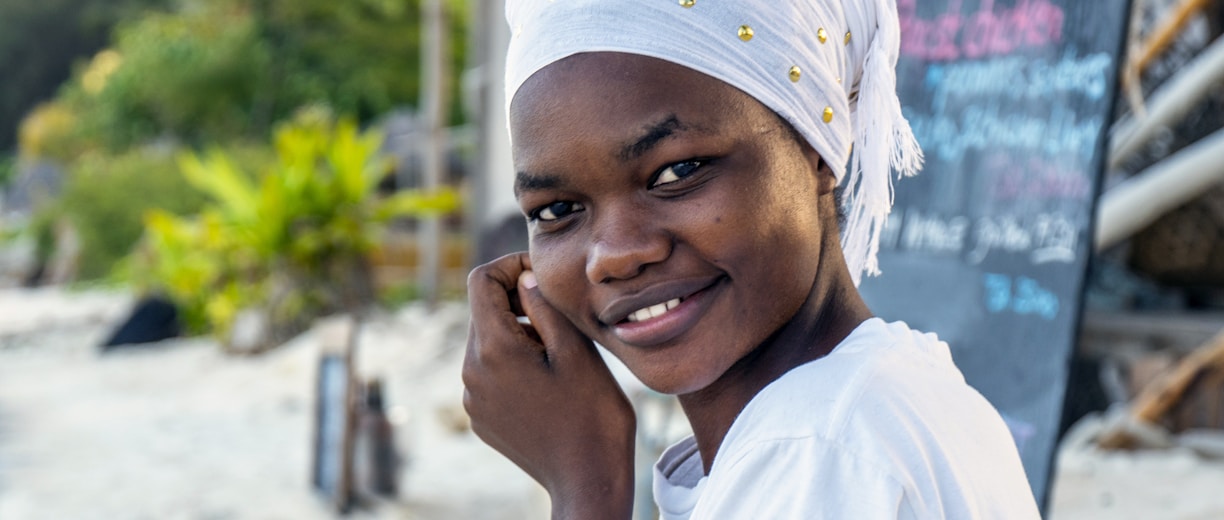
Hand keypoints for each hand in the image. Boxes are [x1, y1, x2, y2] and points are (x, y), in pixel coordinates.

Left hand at [462, 252, 635, 518]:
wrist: (588, 481)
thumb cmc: (592, 415)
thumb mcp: (576, 351)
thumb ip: (545, 307)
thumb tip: (524, 279)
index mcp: (493, 349)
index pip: (480, 280)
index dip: (510, 266)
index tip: (542, 277)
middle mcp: (471, 373)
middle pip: (483, 312)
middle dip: (517, 303)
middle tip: (560, 319)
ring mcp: (473, 399)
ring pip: (488, 343)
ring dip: (518, 335)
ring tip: (560, 355)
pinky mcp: (481, 418)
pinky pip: (490, 374)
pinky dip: (514, 364)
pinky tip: (549, 384)